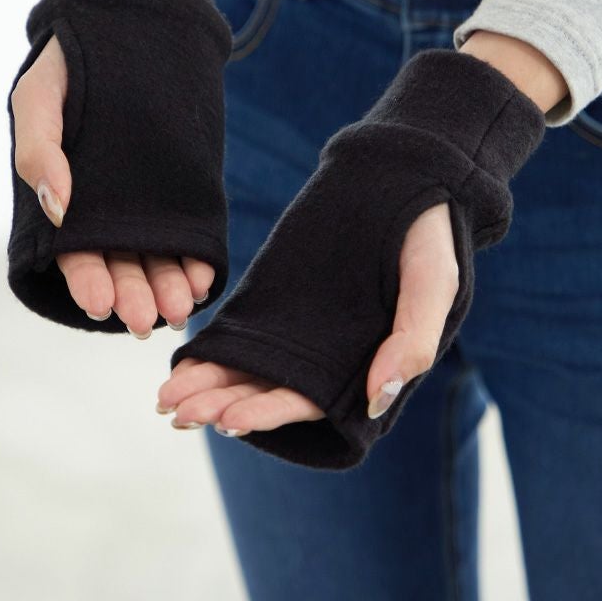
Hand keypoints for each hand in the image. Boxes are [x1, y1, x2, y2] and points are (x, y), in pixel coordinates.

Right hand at [9, 33, 214, 336]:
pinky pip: (190, 230)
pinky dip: (196, 257)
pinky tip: (203, 277)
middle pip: (121, 263)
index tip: (101, 303)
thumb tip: (58, 207)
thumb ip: (39, 151)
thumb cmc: (67, 67)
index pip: (76, 253)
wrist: (123, 29)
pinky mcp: (179, 189)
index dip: (87, 280)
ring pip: (157, 255)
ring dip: (166, 285)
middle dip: (132, 294)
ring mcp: (146, 202)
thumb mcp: (38, 101)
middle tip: (144, 321)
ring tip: (178, 308)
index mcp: (69, 199)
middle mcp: (108, 209)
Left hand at [157, 201, 457, 432]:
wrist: (408, 178)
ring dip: (209, 383)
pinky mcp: (284, 293)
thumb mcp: (435, 285)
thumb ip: (411, 342)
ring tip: (166, 398)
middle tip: (177, 413)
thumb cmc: (432, 237)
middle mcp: (328, 351)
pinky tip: (184, 358)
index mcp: (364, 361)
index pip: (310, 401)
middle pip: (268, 389)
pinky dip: (215, 345)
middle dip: (223, 404)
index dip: (269, 414)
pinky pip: (245, 326)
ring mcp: (303, 322)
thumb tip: (376, 402)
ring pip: (249, 364)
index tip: (228, 423)